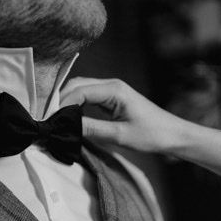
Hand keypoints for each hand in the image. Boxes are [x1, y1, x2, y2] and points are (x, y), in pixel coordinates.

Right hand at [60, 78, 189, 153]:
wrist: (173, 135)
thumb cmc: (152, 135)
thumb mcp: (119, 135)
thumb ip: (91, 129)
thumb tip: (66, 126)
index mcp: (114, 89)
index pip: (79, 91)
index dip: (61, 104)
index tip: (49, 120)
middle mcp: (111, 85)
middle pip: (77, 85)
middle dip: (60, 100)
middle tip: (48, 119)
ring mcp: (112, 90)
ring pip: (81, 89)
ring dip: (67, 102)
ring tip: (55, 119)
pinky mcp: (112, 98)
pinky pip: (88, 96)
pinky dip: (76, 104)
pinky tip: (69, 117)